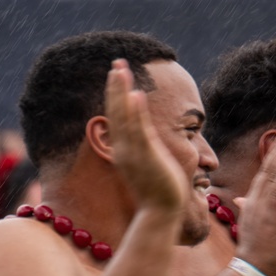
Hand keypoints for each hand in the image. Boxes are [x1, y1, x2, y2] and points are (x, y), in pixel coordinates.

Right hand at [106, 59, 186, 214]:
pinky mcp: (146, 157)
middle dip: (115, 87)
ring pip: (124, 117)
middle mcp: (124, 149)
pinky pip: (139, 131)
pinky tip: (135, 94)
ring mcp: (133, 153)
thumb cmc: (158, 192)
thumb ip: (144, 149)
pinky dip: (136, 112)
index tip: (116, 76)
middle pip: (116, 112)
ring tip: (121, 70)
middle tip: (116, 63)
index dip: (115, 96)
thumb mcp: (148, 165)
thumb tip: (146, 138)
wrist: (160, 212)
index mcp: (124, 150)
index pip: (117, 118)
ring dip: (121, 92)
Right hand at [229, 131, 275, 275]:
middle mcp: (256, 201)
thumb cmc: (257, 252)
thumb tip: (241, 198)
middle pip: (268, 169)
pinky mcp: (269, 217)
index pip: (266, 175)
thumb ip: (249, 208)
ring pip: (272, 176)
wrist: (252, 271)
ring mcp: (261, 207)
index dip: (274, 158)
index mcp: (255, 202)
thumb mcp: (251, 225)